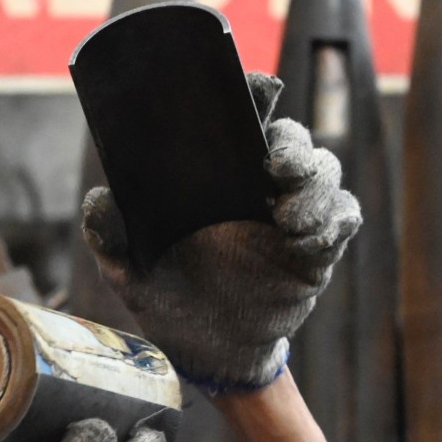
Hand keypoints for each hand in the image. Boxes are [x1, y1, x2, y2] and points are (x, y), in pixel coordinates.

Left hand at [81, 72, 360, 391]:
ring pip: (325, 172)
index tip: (258, 88)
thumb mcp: (128, 269)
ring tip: (288, 220)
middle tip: (276, 164)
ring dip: (315, 185)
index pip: (239, 118)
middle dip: (292, 143)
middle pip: (291, 138)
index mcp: (213, 173)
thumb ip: (110, 238)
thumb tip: (97, 200)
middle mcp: (256, 185)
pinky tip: (309, 240)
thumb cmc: (166, 295)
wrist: (204, 352)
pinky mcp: (317, 251)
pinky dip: (336, 219)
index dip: (254, 94)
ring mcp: (292, 215)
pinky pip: (344, 219)